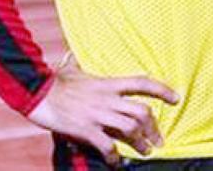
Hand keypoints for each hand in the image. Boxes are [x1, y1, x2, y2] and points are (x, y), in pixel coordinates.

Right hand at [27, 52, 179, 166]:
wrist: (36, 93)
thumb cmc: (53, 81)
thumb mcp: (69, 68)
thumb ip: (76, 62)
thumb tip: (72, 53)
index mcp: (107, 83)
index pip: (142, 83)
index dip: (162, 90)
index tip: (176, 98)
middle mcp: (107, 99)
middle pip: (142, 112)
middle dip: (154, 128)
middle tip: (158, 140)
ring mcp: (98, 114)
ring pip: (130, 129)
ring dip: (141, 143)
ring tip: (145, 152)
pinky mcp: (86, 129)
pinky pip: (108, 146)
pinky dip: (115, 157)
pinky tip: (116, 162)